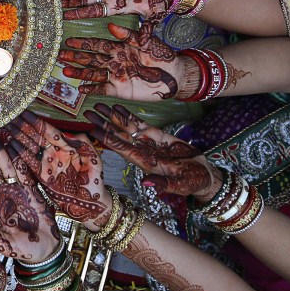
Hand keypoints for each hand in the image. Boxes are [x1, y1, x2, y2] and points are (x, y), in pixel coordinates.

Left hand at [0, 134, 58, 262]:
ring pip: (9, 168)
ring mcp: (20, 192)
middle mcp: (6, 195)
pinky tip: (17, 147)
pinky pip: (26, 173)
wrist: (46, 250)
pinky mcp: (34, 193)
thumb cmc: (24, 249)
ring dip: (3, 152)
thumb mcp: (4, 243)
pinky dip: (21, 160)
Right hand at [5, 112, 111, 231]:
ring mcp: (47, 164)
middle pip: (35, 136)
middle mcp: (54, 152)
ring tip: (4, 128)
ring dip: (16, 138)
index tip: (23, 112)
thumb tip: (70, 133)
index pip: (49, 130)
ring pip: (29, 148)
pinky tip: (8, 147)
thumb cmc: (96, 181)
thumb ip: (84, 144)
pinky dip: (18, 156)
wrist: (92, 205)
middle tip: (8, 117)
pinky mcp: (42, 176)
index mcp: (66, 145)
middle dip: (22, 126)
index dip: (36, 121)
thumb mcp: (94, 160)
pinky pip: (28, 164)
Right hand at [59, 23, 180, 100]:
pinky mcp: (120, 90)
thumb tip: (110, 26)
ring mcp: (115, 76)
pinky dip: (92, 89)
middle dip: (76, 57)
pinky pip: (102, 90)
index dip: (83, 43)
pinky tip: (81, 89)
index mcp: (119, 48)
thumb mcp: (147, 42)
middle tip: (60, 56)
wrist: (175, 76)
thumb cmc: (162, 56)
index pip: (97, 45)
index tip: (69, 41)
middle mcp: (114, 62)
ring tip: (65, 71)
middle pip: (91, 59)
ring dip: (79, 73)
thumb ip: (128, 36)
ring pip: (93, 74)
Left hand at [85, 103, 222, 201]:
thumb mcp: (180, 185)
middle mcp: (141, 150)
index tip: (92, 130)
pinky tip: (116, 107)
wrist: (203, 174)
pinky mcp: (156, 134)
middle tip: (87, 113)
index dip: (106, 139)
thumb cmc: (192, 182)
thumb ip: (164, 184)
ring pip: (125, 127)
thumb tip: (147, 183)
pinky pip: (138, 123)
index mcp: (143, 162)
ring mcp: (147, 141)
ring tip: (98, 105)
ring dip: (111, 117)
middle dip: (102, 124)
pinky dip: (127, 114)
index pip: (120, 148)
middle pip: (117, 135)